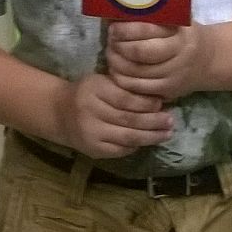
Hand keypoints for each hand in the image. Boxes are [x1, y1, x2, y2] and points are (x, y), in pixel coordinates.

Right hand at [59, 72, 174, 159]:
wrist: (60, 112)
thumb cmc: (88, 93)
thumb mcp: (102, 82)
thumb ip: (124, 88)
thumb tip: (158, 98)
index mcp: (94, 89)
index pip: (125, 98)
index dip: (145, 103)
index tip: (162, 103)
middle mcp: (90, 111)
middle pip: (128, 119)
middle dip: (153, 122)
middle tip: (171, 121)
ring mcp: (90, 133)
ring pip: (127, 137)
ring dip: (150, 137)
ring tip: (167, 134)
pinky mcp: (92, 149)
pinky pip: (119, 149)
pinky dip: (135, 146)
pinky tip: (147, 142)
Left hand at [106, 21, 213, 100]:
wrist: (208, 60)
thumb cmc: (184, 36)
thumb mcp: (176, 22)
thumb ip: (152, 19)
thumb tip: (117, 12)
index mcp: (180, 35)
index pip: (148, 31)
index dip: (126, 30)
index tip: (113, 27)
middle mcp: (179, 57)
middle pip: (140, 53)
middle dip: (119, 46)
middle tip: (110, 41)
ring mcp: (173, 77)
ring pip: (135, 73)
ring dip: (116, 63)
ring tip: (110, 54)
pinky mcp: (167, 92)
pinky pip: (138, 88)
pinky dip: (122, 79)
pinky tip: (116, 70)